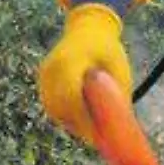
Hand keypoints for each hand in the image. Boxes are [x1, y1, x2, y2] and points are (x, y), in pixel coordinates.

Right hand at [37, 5, 131, 141]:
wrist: (88, 27)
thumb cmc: (108, 49)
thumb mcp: (119, 69)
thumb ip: (118, 94)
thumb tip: (120, 125)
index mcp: (70, 62)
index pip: (71, 100)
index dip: (83, 121)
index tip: (98, 134)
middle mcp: (51, 69)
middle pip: (60, 108)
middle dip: (78, 126)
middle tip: (96, 136)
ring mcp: (44, 74)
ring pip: (54, 109)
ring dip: (71, 121)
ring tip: (91, 127)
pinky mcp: (43, 79)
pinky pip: (51, 103)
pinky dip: (65, 113)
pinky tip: (81, 116)